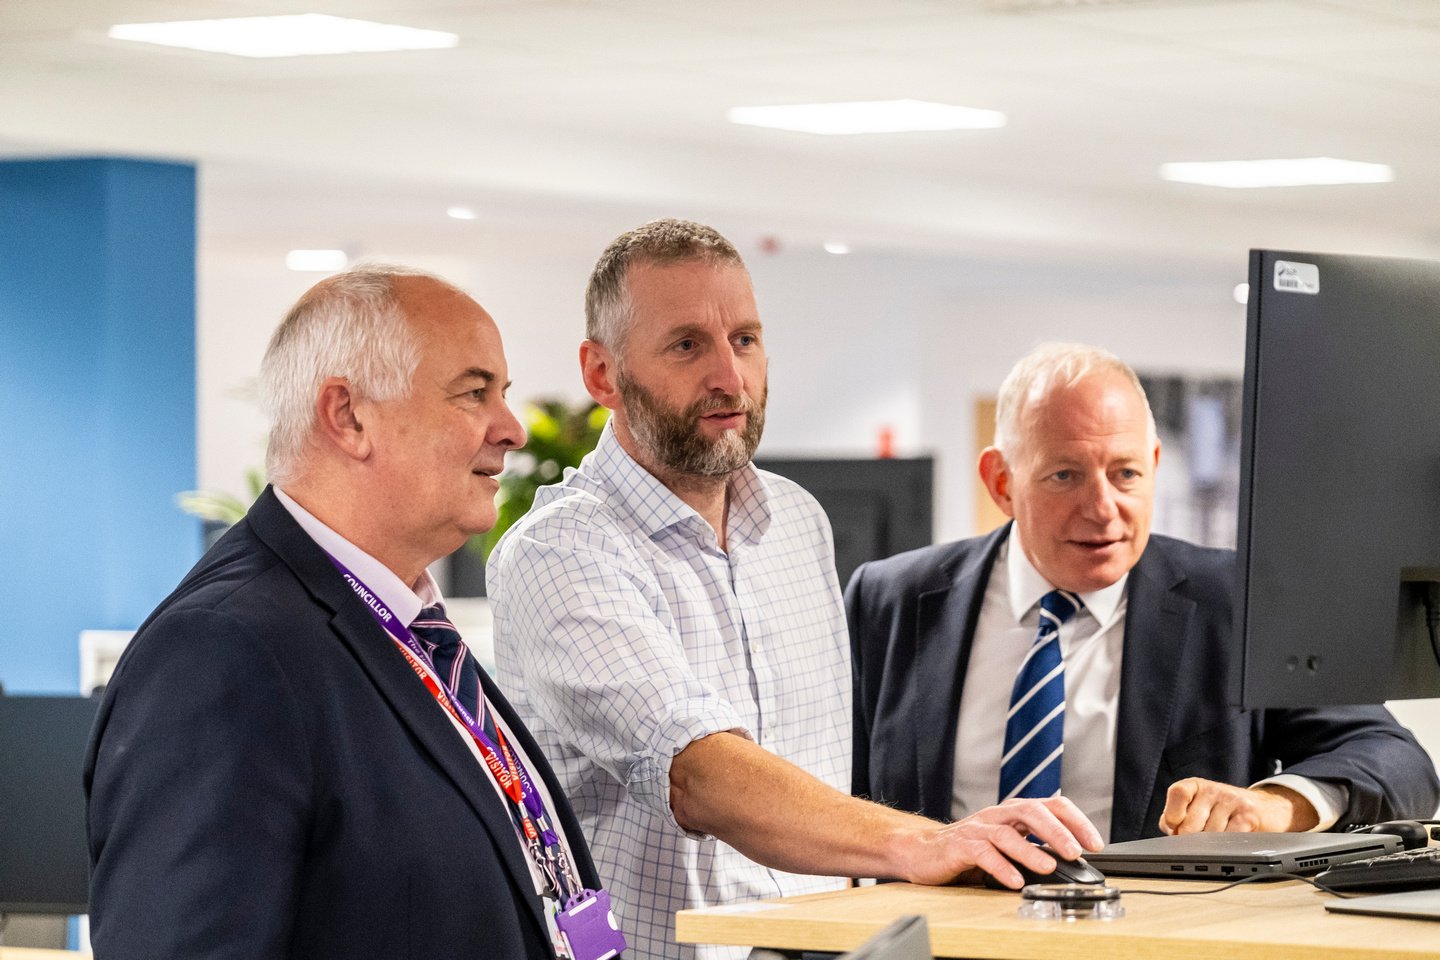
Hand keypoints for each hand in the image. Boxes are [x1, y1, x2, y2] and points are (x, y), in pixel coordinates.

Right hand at [900, 796, 1103, 888]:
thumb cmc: (969, 849)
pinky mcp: (960, 846)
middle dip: (1057, 832)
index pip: (1051, 805)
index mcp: (1014, 813)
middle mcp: (997, 816)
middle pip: (1031, 812)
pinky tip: (1014, 880)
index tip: (1095, 843)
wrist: (924, 851)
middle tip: (1075, 852)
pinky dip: (1001, 867)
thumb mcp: (1008, 845)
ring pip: (1007, 833)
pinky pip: (983, 853)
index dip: (1076, 821)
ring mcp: (978, 828)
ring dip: (1031, 851)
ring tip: (1048, 868)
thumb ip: (1034, 849)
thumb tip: (1072, 864)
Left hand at [1160, 779, 1318, 834]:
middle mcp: (1213, 790)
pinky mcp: (1249, 815)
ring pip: (1209, 835)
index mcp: (1196, 786)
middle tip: (1198, 843)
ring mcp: (1232, 801)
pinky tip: (1229, 845)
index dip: (1172, 813)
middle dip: (1190, 841)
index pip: (1178, 793)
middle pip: (1191, 823)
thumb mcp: (1198, 808)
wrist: (1266, 808)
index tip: (1174, 827)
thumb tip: (1170, 831)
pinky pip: (1230, 838)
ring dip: (1210, 846)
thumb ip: (1177, 817)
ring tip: (1217, 842)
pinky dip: (1226, 847)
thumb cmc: (1224, 811)